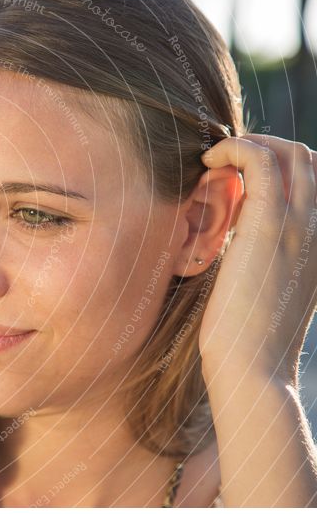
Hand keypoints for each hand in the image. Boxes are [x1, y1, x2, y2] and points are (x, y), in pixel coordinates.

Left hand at [198, 133, 316, 385]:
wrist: (252, 370)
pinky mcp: (269, 225)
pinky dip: (234, 148)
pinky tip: (207, 161)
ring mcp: (302, 224)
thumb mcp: (265, 290)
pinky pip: (260, 161)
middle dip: (263, 146)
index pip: (316, 179)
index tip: (238, 172)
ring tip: (215, 158)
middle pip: (306, 157)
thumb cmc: (247, 339)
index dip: (279, 163)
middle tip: (223, 161)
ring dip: (248, 143)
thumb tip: (241, 245)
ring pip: (288, 151)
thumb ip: (265, 259)